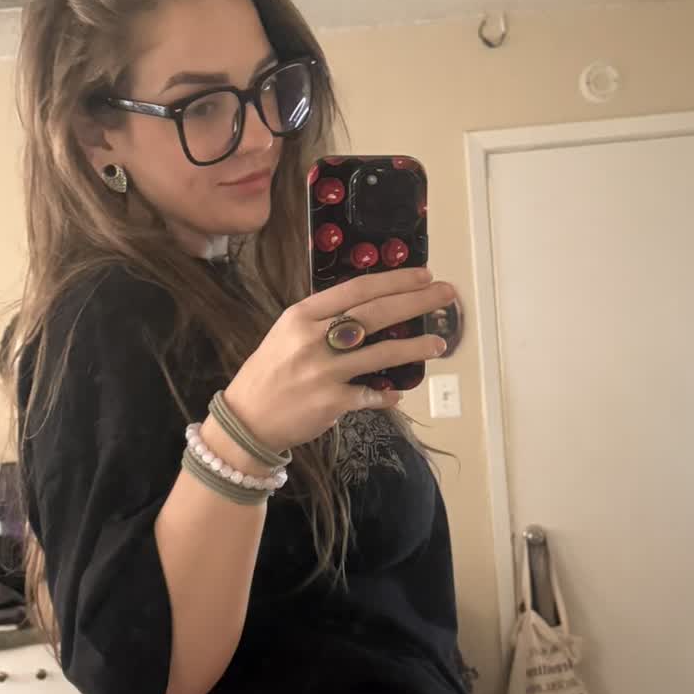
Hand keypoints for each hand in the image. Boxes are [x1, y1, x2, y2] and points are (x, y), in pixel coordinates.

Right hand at [222, 268, 456, 453]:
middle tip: (446, 294)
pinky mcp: (331, 402)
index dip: (394, 280)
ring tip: (439, 342)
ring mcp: (323, 371)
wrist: (247, 419)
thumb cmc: (270, 372)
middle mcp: (313, 339)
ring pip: (381, 353)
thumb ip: (323, 319)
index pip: (357, 289)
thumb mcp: (288, 333)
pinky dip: (387, 393)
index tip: (424, 275)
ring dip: (415, 347)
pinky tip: (400, 392)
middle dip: (416, 302)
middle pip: (375, 314)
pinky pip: (370, 394)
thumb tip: (368, 307)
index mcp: (302, 315)